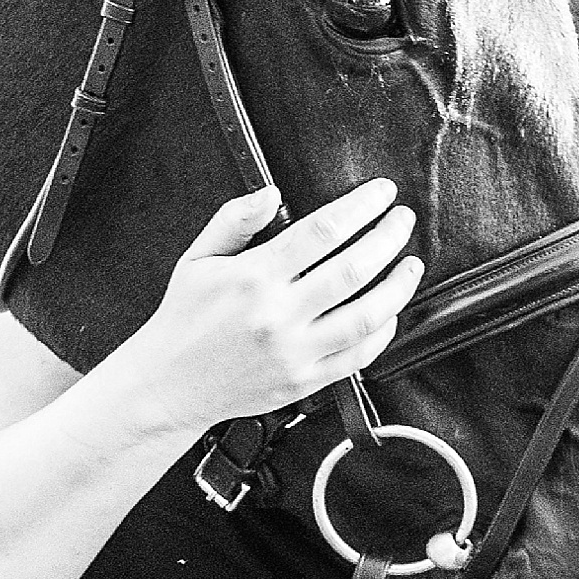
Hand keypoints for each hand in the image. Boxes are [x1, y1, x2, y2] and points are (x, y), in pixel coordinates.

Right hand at [130, 180, 421, 437]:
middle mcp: (278, 315)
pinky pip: (359, 356)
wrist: (168, 386)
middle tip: (403, 219)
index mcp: (254, 277)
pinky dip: (383, 332)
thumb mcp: (197, 259)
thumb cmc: (183, 319)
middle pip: (353, 269)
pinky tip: (390, 312)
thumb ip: (234, 220)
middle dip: (388, 238)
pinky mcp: (304, 381)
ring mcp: (295, 352)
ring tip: (411, 263)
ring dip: (398, 286)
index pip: (323, 231)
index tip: (382, 193)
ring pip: (366, 315)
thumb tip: (271, 192)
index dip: (361, 206)